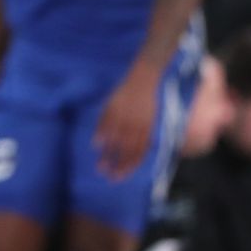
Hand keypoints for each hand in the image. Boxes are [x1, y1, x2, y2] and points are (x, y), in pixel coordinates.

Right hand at [94, 65, 159, 179]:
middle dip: (117, 164)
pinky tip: (95, 143)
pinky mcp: (115, 104)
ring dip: (108, 153)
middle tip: (107, 176)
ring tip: (100, 165)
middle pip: (126, 149)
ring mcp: (125, 115)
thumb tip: (144, 147)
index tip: (119, 176)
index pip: (138, 152)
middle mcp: (136, 124)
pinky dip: (101, 133)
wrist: (149, 73)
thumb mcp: (154, 115)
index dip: (129, 166)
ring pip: (115, 138)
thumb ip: (147, 131)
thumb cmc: (153, 94)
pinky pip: (107, 121)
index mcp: (148, 128)